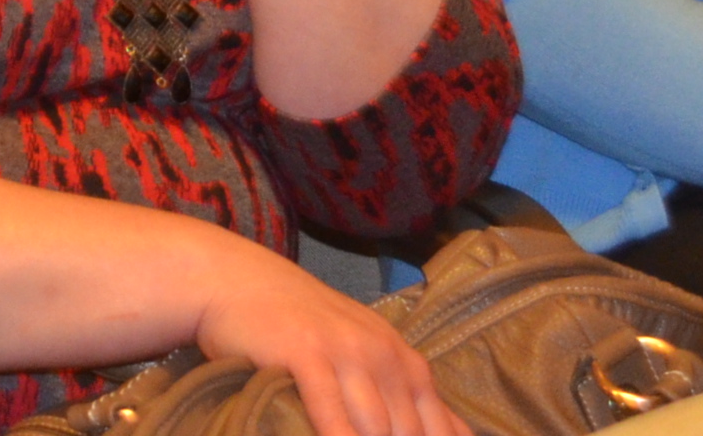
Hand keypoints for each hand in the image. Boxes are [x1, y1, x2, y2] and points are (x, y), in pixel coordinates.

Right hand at [192, 250, 463, 435]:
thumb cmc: (309, 325)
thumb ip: (408, 394)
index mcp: (406, 362)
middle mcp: (384, 356)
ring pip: (375, 428)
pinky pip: (330, 412)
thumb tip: (458, 435)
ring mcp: (345, 352)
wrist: (244, 281)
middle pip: (407, 434)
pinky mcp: (305, 353)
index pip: (440, 429)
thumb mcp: (368, 349)